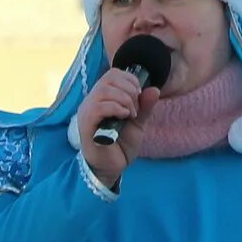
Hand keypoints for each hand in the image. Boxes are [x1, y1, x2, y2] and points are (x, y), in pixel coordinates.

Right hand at [76, 68, 158, 189]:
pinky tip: (124, 118)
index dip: (131, 81)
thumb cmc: (120, 145)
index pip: (114, 73)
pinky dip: (117, 108)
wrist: (112, 167)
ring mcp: (87, 111)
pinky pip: (99, 106)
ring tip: (130, 116)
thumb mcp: (137, 123)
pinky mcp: (86, 123)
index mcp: (102, 97)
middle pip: (110, 77)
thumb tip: (154, 89)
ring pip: (105, 90)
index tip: (139, 98)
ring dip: (125, 100)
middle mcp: (92, 100)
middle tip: (135, 110)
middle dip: (130, 90)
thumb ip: (144, 106)